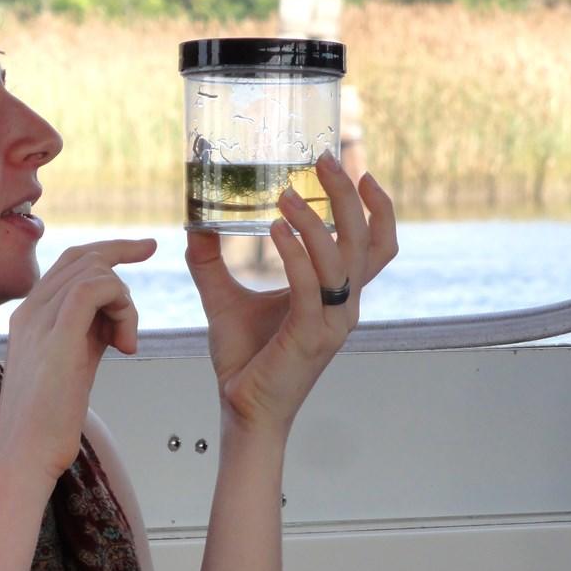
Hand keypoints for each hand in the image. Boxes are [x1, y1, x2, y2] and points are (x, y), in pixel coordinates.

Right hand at [0, 238, 156, 485]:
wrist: (24, 457)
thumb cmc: (47, 423)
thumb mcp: (70, 366)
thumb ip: (87, 335)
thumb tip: (113, 319)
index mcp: (30, 316)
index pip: (69, 262)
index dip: (108, 251)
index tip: (141, 248)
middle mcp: (29, 311)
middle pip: (81, 257)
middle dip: (123, 252)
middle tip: (152, 254)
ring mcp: (39, 322)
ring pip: (92, 272)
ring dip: (125, 301)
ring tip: (126, 343)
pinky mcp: (56, 338)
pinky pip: (93, 290)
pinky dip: (121, 306)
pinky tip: (124, 344)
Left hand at [186, 153, 396, 434]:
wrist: (242, 410)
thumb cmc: (244, 359)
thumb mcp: (223, 297)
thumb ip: (211, 261)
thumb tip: (193, 224)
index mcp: (336, 295)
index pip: (375, 245)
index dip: (378, 206)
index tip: (360, 168)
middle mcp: (344, 307)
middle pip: (365, 240)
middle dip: (348, 196)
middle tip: (322, 160)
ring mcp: (332, 323)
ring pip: (342, 259)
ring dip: (316, 220)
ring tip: (283, 195)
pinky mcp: (311, 337)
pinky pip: (311, 287)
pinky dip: (296, 254)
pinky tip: (274, 229)